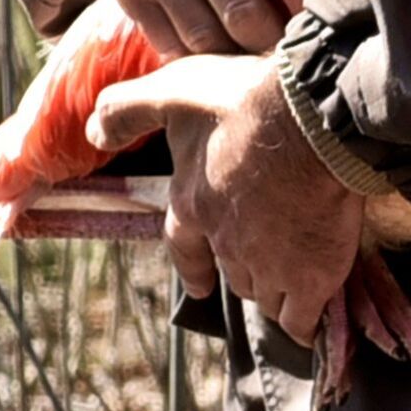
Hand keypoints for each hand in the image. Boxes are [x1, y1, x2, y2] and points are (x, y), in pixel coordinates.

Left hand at [85, 55, 361, 345]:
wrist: (313, 121)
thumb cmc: (244, 104)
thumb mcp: (172, 92)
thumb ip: (128, 111)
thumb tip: (93, 135)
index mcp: (192, 204)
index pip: (184, 246)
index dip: (194, 266)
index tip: (200, 285)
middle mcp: (226, 244)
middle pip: (234, 274)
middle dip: (247, 270)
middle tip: (268, 264)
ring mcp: (269, 266)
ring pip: (267, 296)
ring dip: (277, 291)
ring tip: (297, 282)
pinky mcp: (311, 276)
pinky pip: (303, 317)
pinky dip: (307, 318)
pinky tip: (318, 310)